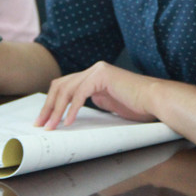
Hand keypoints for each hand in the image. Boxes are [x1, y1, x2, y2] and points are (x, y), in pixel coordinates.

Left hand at [35, 61, 158, 129]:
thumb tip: (73, 112)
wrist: (155, 100)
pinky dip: (72, 108)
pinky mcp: (103, 76)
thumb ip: (94, 101)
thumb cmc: (137, 106)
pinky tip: (68, 121)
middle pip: (60, 85)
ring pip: (67, 88)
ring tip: (51, 126)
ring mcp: (98, 70)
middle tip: (40, 124)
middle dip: (48, 106)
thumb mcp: (108, 103)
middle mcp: (94, 69)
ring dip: (56, 109)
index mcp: (94, 75)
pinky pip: (81, 93)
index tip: (44, 120)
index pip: (64, 85)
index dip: (51, 103)